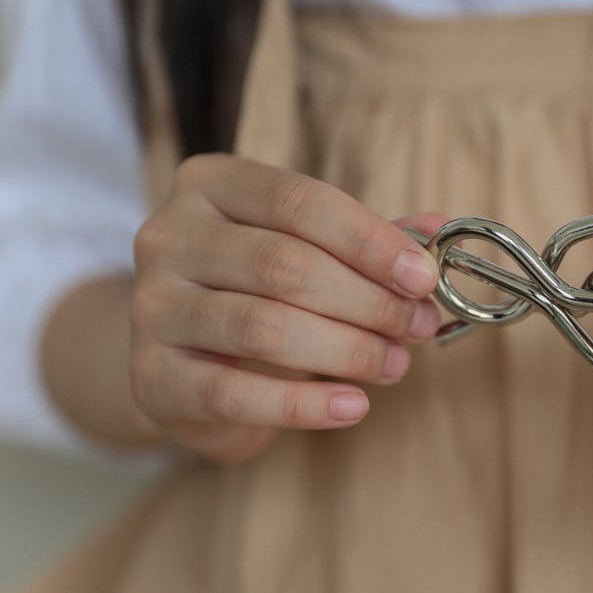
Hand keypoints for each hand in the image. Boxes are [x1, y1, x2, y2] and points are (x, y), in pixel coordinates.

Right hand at [130, 154, 444, 460]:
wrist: (182, 364)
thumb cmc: (259, 292)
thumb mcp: (312, 251)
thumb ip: (371, 239)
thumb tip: (441, 230)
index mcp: (211, 185)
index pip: (298, 200)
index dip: (368, 240)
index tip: (422, 277)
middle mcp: (168, 236)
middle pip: (283, 264)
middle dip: (367, 300)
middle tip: (416, 327)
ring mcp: (151, 308)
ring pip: (262, 327)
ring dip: (346, 349)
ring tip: (393, 365)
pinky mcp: (150, 378)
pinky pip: (234, 394)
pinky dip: (304, 405)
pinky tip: (353, 406)